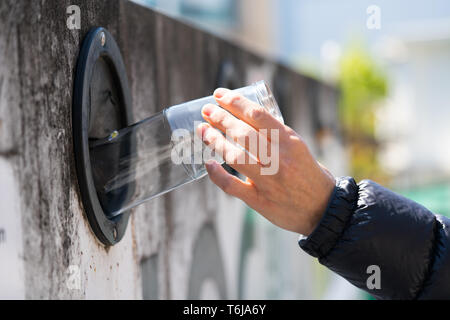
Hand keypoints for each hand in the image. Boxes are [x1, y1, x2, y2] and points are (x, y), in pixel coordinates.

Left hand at [196, 88, 334, 235]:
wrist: (323, 209)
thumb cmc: (309, 174)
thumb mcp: (298, 147)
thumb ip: (274, 136)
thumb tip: (244, 120)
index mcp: (289, 141)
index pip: (258, 115)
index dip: (235, 102)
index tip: (219, 95)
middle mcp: (279, 159)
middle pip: (243, 133)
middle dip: (220, 118)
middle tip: (206, 110)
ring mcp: (268, 180)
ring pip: (235, 156)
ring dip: (215, 141)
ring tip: (203, 131)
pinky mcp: (260, 200)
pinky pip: (232, 186)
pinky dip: (217, 175)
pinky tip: (207, 164)